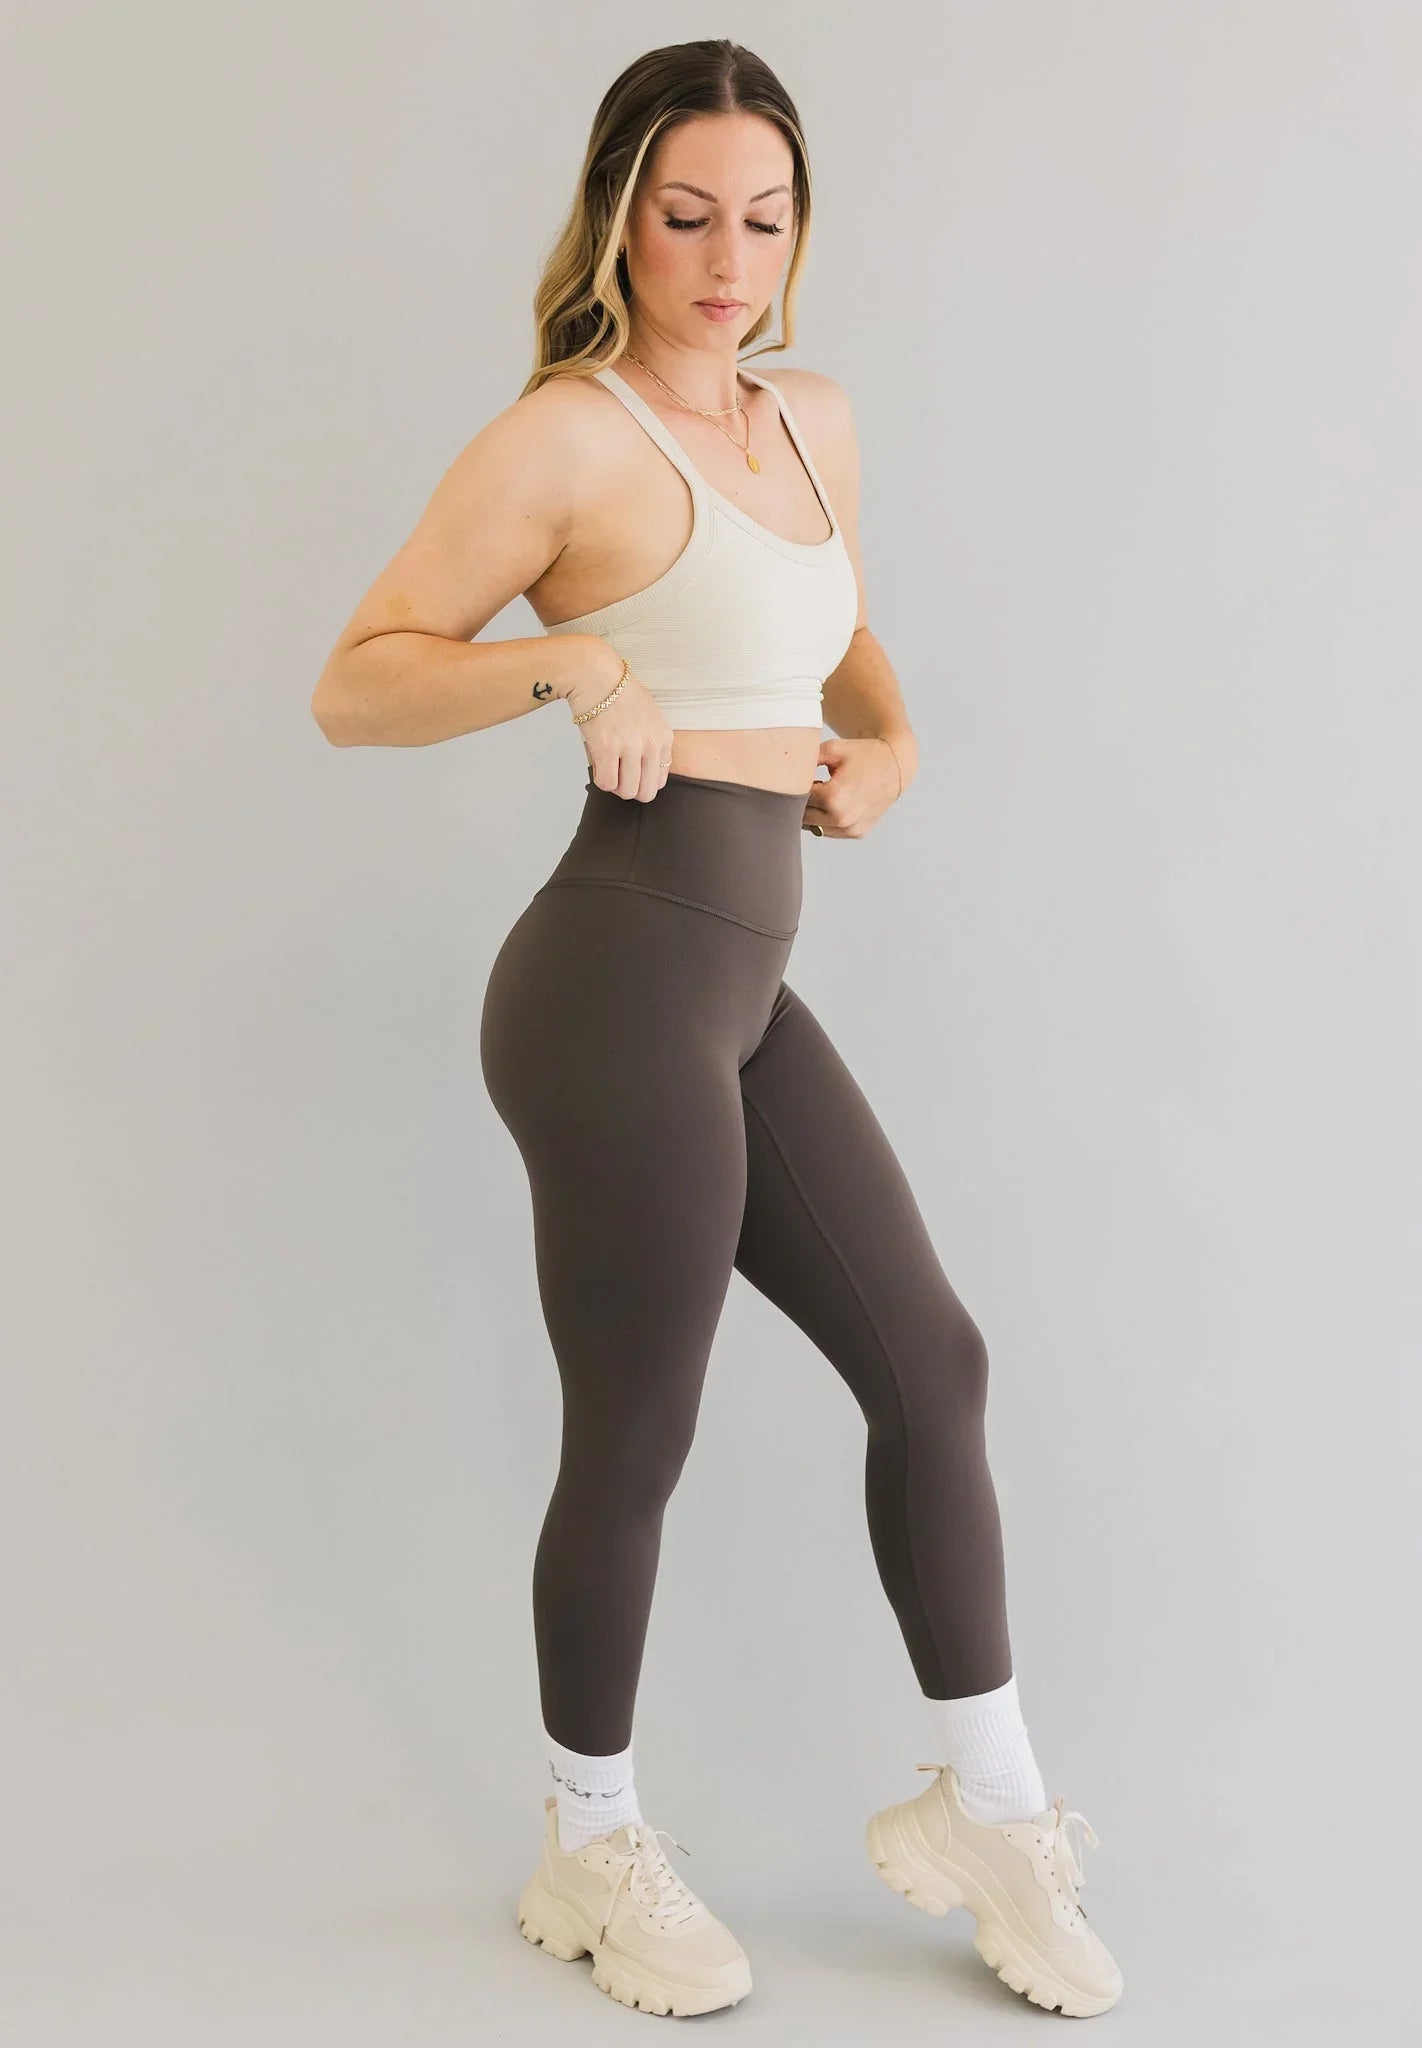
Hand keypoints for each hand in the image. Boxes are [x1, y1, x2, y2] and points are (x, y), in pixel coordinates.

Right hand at [564, 641, 674, 802]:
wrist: (597, 676)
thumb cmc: (618, 692)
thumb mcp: (650, 715)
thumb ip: (652, 742)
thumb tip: (642, 769)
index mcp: (664, 738)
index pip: (660, 779)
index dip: (643, 781)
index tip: (631, 773)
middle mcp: (651, 745)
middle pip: (646, 792)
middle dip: (630, 790)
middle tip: (618, 777)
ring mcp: (630, 748)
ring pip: (627, 792)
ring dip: (615, 786)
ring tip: (607, 769)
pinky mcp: (608, 749)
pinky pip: (607, 783)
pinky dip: (601, 779)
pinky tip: (598, 765)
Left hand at [801, 735, 912, 836]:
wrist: (895, 766)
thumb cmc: (863, 754)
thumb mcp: (833, 749)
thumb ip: (805, 760)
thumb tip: (782, 771)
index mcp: (833, 798)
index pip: (797, 799)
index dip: (796, 786)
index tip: (802, 776)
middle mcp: (842, 818)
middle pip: (802, 817)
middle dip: (801, 802)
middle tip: (812, 784)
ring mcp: (850, 829)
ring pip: (814, 827)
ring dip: (813, 813)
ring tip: (824, 793)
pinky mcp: (857, 833)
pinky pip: (829, 831)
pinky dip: (826, 819)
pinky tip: (835, 803)